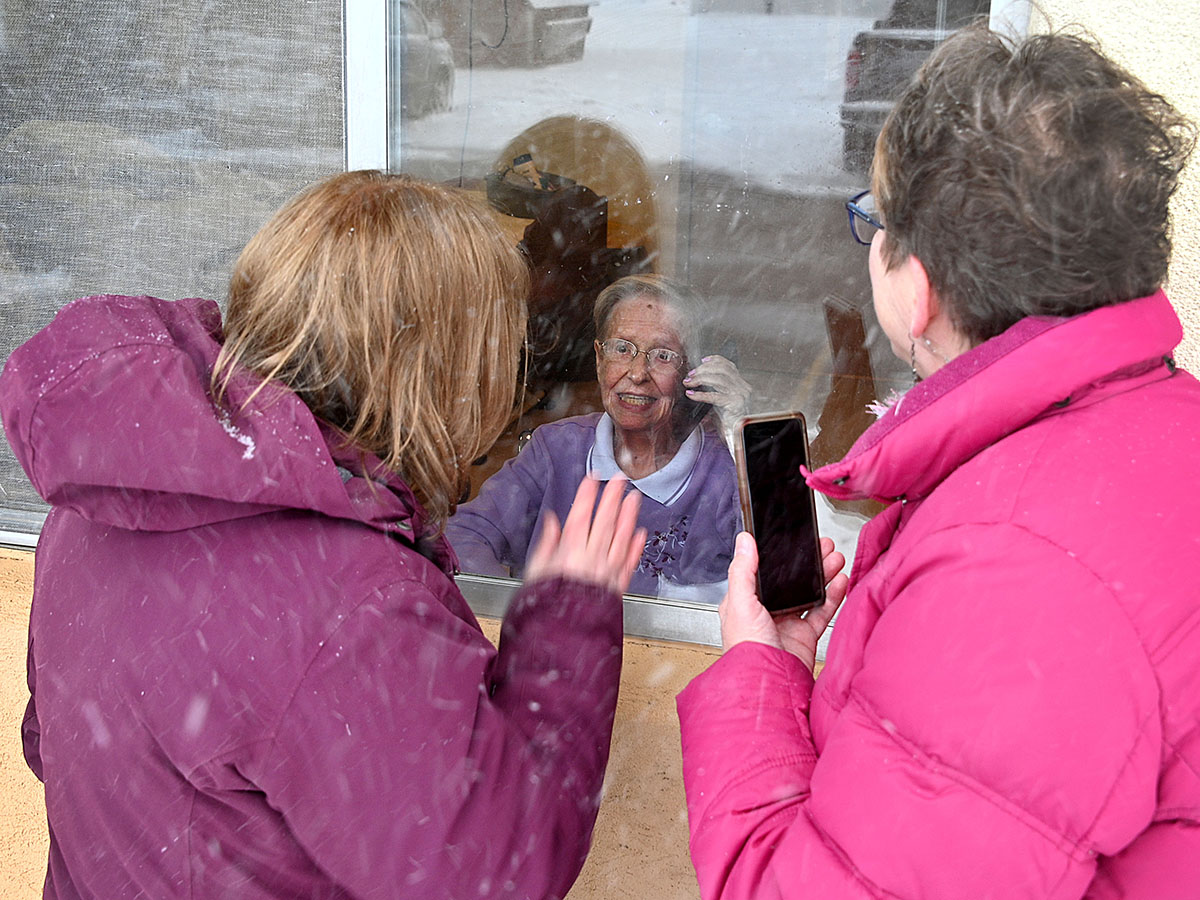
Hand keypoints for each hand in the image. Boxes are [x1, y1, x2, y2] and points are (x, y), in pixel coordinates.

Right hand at [525, 476, 646, 594]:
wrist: (562, 637)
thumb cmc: (544, 606)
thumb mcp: (536, 572)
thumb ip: (547, 543)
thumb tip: (553, 521)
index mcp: (569, 553)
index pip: (581, 515)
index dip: (588, 495)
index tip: (593, 478)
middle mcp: (592, 559)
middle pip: (606, 521)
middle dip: (613, 497)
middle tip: (621, 479)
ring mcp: (607, 572)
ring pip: (622, 537)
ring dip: (629, 515)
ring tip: (635, 498)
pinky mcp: (617, 586)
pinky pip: (629, 562)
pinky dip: (636, 546)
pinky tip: (640, 533)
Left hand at [683, 355, 750, 426]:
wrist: (737, 436)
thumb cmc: (730, 422)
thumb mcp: (722, 401)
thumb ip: (716, 389)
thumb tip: (698, 379)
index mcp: (742, 385)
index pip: (729, 365)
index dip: (715, 360)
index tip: (702, 361)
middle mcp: (743, 388)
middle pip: (722, 369)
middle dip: (703, 370)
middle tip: (690, 375)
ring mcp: (740, 395)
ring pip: (718, 379)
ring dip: (700, 379)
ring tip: (689, 383)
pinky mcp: (735, 405)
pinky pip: (714, 396)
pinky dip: (700, 394)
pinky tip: (691, 394)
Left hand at [718, 533, 848, 672]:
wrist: (769, 684)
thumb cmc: (745, 650)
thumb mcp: (740, 604)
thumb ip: (742, 571)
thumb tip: (744, 541)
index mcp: (744, 603)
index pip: (762, 571)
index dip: (779, 556)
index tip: (794, 541)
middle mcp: (765, 613)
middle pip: (789, 581)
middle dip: (807, 563)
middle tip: (822, 547)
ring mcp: (786, 624)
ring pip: (808, 593)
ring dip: (822, 576)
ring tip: (834, 559)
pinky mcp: (804, 636)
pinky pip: (821, 613)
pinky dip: (832, 597)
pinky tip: (839, 583)